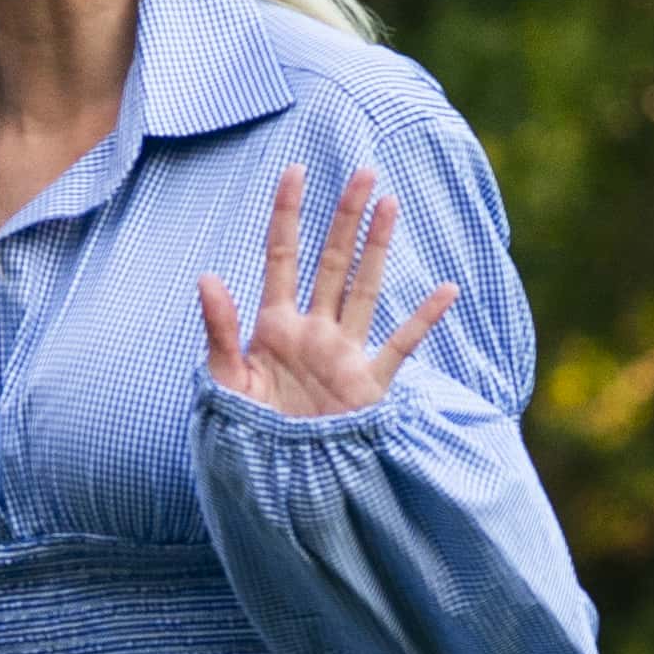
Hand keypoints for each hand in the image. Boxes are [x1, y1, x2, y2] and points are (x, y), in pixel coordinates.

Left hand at [199, 166, 457, 420]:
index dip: (287, 214)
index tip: (295, 171)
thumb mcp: (226, 381)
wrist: (276, 483)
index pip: (282, 257)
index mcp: (274, 327)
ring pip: (365, 289)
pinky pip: (401, 345)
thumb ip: (220, 330)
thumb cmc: (246, 435)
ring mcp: (343, 354)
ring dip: (377, 248)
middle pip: (333, 262)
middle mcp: (313, 332)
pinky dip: (424, 319)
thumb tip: (206, 276)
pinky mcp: (367, 384)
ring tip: (390, 204)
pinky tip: (447, 290)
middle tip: (363, 172)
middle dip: (346, 217)